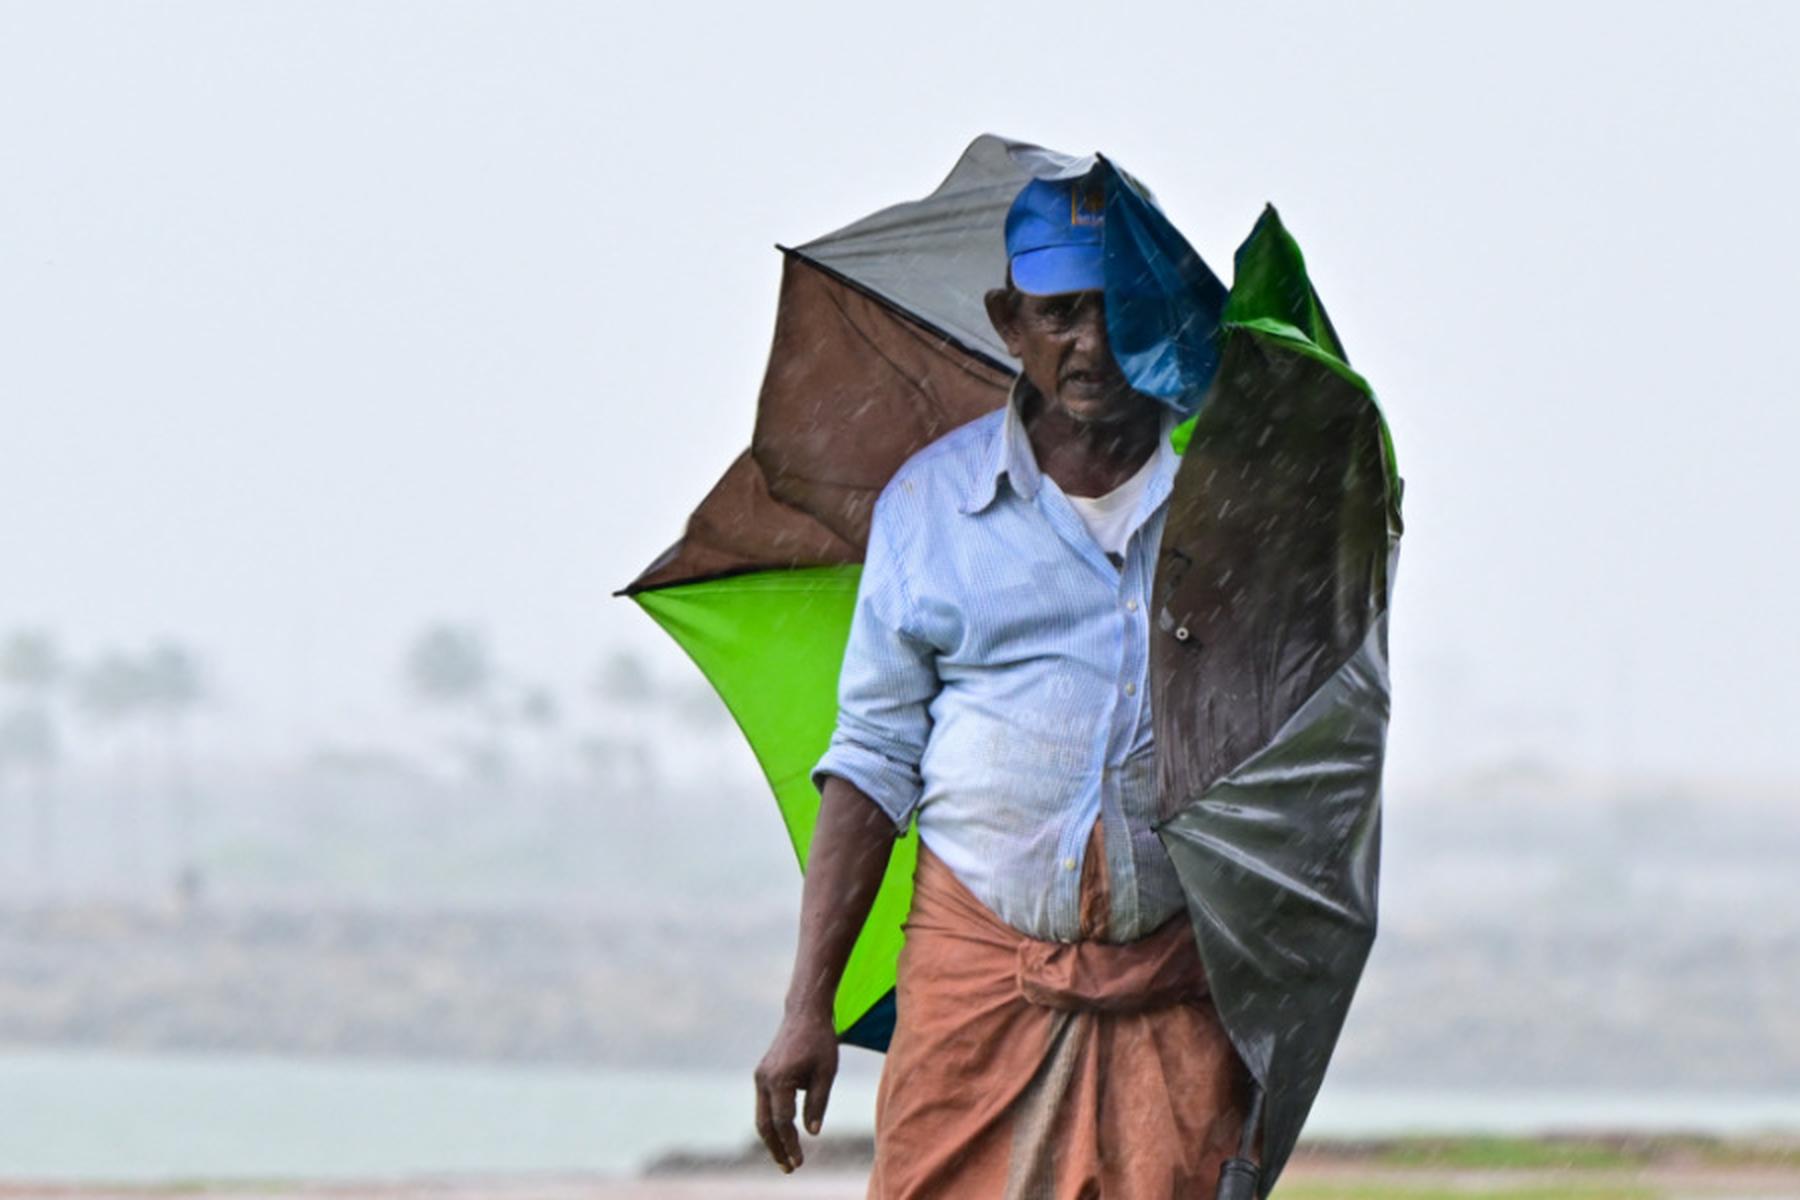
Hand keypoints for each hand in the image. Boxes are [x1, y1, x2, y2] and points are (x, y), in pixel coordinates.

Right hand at [753, 1007, 838, 1172]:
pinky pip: (764, 1105)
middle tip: (789, 1169)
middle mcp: (764, 1079)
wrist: (804, 1013)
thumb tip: (812, 1133)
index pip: (783, 1122)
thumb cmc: (820, 1041)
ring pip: (761, 1116)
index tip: (799, 1162)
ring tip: (785, 1158)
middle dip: (776, 1149)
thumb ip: (818, 1103)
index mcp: (780, 1079)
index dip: (791, 1144)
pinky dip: (772, 1123)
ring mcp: (760, 1076)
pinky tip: (784, 1135)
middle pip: (764, 1124)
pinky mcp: (762, 1074)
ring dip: (772, 1139)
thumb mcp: (826, 1072)